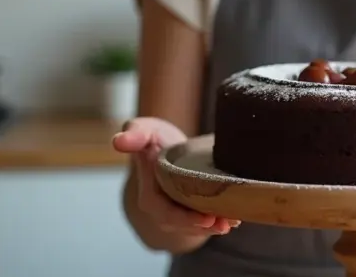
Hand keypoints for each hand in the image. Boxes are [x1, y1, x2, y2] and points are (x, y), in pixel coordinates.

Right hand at [113, 117, 238, 235]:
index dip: (186, 219)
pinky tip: (236, 218)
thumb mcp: (144, 130)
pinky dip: (220, 219)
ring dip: (215, 225)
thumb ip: (135, 133)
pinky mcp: (191, 210)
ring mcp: (177, 212)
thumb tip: (118, 141)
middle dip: (205, 226)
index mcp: (149, 197)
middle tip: (227, 223)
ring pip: (196, 225)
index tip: (208, 218)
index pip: (166, 214)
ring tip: (234, 221)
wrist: (165, 146)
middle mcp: (162, 209)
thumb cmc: (154, 138)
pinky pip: (205, 219)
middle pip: (184, 224)